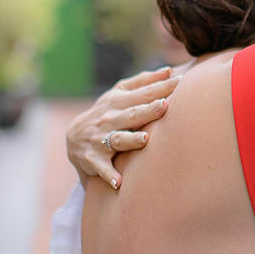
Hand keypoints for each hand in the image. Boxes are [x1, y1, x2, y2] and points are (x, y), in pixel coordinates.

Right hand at [66, 66, 180, 188]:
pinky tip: (119, 182)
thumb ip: (143, 82)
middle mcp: (110, 119)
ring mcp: (100, 139)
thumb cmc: (107, 113)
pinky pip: (102, 168)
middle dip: (147, 110)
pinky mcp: (94, 159)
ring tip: (144, 139)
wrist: (74, 138)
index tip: (180, 82)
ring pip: (118, 139)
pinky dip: (109, 175)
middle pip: (132, 114)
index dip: (161, 88)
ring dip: (130, 140)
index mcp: (118, 101)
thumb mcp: (119, 94)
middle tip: (164, 105)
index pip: (143, 94)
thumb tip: (168, 71)